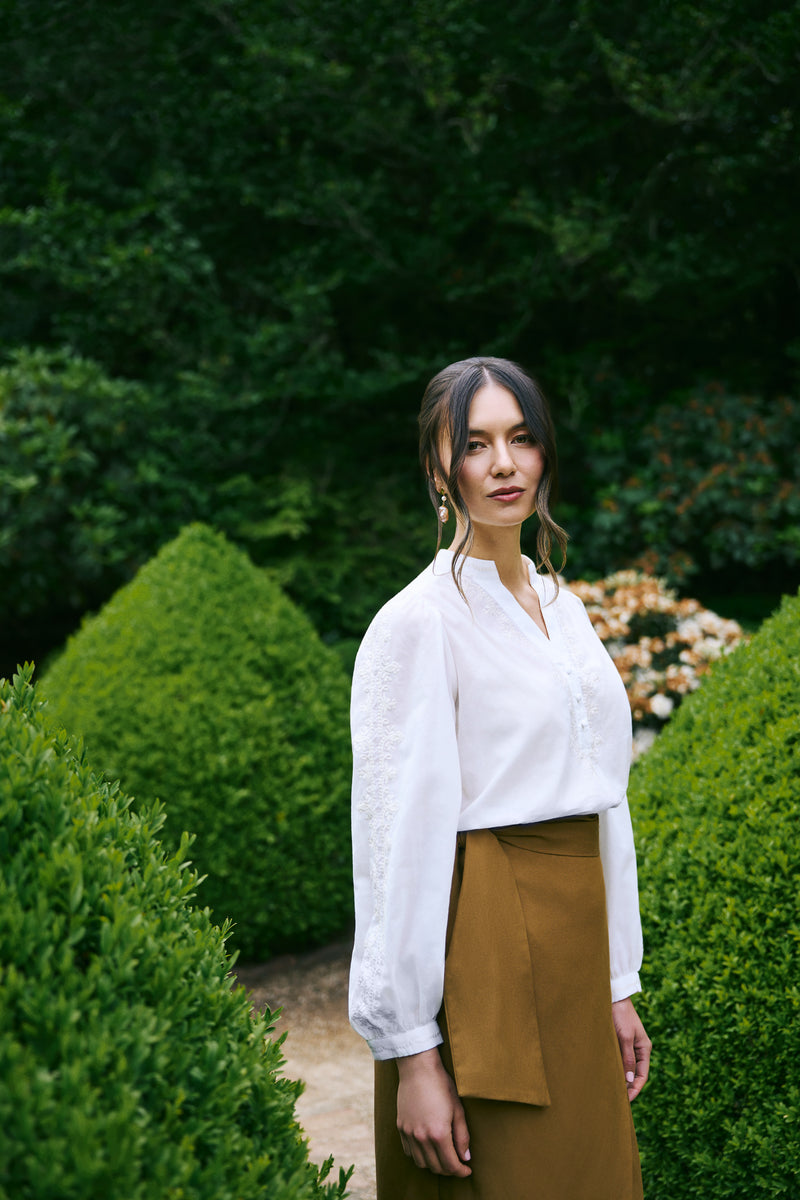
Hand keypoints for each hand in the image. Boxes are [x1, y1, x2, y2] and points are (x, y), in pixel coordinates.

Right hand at [396, 1048, 471, 1176]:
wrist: (418, 1068)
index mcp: (438, 1134)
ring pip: (421, 1163)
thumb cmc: (441, 1085)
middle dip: (449, 1170)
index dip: (461, 1171)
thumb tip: (465, 1157)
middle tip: (457, 1164)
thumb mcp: (457, 1109)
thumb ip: (462, 1136)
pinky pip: (409, 1152)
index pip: (451, 1165)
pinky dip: (419, 1155)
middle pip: (436, 1167)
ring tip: (443, 1157)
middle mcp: (421, 1137)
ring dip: (434, 1165)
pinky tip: (427, 1148)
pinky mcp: (401, 1127)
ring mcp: (409, 1133)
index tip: (467, 1170)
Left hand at [612, 997, 650, 1100]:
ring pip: (626, 1067)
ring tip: (611, 1091)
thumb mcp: (625, 1037)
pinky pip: (619, 1059)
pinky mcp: (619, 1042)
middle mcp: (638, 1049)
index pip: (643, 1075)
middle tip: (618, 1100)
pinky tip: (607, 1075)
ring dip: (621, 1078)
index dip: (636, 1088)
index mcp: (644, 1048)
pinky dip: (615, 1068)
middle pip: (635, 1073)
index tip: (627, 1100)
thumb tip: (630, 1079)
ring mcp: (629, 1046)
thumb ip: (627, 1058)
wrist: (613, 997)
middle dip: (628, 1087)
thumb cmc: (620, 1015)